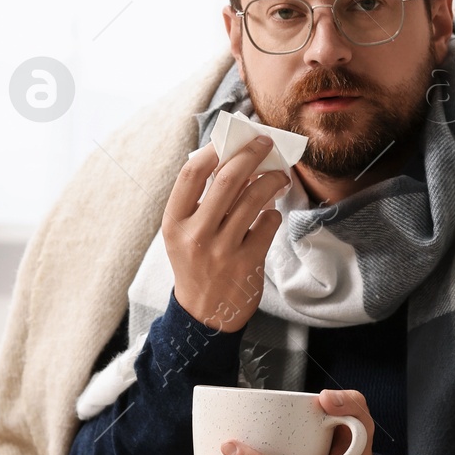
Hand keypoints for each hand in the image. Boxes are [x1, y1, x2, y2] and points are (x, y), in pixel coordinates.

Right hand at [162, 135, 290, 332]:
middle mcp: (195, 234)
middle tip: (267, 143)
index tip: (232, 138)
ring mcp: (221, 250)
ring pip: (254, 199)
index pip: (190, 174)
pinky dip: (273, 213)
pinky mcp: (246, 263)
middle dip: (251, 155)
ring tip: (280, 176)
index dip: (213, 150)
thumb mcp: (185, 234)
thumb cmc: (196, 265)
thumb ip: (201, 202)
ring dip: (272, 180)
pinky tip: (270, 214)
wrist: (204, 315)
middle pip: (227, 180)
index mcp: (173, 222)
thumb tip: (234, 160)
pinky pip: (268, 224)